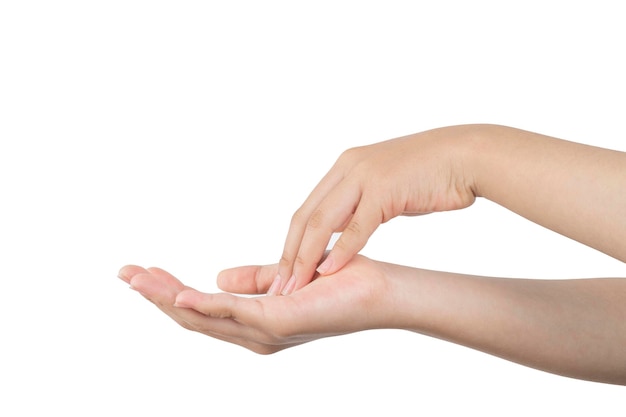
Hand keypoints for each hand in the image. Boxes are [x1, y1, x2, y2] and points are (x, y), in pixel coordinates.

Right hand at [118, 255, 394, 353]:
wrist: (377, 289)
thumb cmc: (337, 281)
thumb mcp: (282, 278)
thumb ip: (252, 280)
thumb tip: (217, 276)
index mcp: (253, 323)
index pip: (201, 309)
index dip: (168, 291)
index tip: (141, 271)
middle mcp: (254, 334)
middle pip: (193, 317)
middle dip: (157, 295)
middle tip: (125, 273)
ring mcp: (266, 331)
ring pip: (206, 317)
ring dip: (169, 298)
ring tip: (139, 279)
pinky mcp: (281, 321)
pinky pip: (235, 313)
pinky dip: (206, 303)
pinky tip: (181, 292)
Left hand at [277, 125, 477, 293]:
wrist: (467, 155)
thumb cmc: (431, 175)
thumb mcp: (386, 188)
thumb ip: (362, 205)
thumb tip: (344, 229)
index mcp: (345, 167)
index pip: (307, 210)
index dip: (291, 244)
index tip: (283, 273)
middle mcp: (348, 168)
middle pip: (305, 217)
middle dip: (289, 255)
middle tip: (278, 286)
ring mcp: (364, 176)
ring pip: (322, 222)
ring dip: (305, 257)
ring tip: (294, 287)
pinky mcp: (384, 188)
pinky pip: (356, 226)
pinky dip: (339, 250)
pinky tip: (327, 271)